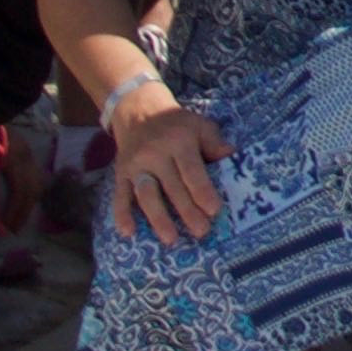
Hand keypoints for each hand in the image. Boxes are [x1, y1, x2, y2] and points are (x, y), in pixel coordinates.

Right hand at [110, 94, 231, 243]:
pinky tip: (128, 232)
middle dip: (187, 211)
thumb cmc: (177, 125)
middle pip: (172, 187)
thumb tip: (231, 155)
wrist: (139, 112)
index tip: (214, 210)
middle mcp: (155, 154)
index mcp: (179, 142)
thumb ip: (214, 142)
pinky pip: (120, 195)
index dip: (202, 191)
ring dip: (158, 218)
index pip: (192, 170)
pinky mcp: (120, 174)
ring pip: (147, 194)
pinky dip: (122, 214)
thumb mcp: (199, 125)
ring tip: (171, 239)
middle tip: (201, 232)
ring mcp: (136, 165)